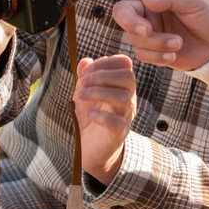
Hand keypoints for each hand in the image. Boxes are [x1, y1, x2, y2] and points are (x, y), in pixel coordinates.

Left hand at [73, 55, 136, 183]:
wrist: (89, 146)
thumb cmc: (89, 116)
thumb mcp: (84, 92)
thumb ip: (85, 76)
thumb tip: (85, 61)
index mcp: (121, 85)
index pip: (125, 64)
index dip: (106, 62)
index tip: (85, 70)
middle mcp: (128, 98)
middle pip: (128, 77)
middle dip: (102, 75)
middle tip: (82, 82)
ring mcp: (125, 116)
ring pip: (123, 97)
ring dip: (98, 92)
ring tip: (80, 96)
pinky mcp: (118, 133)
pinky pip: (117, 122)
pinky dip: (102, 116)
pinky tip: (89, 114)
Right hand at [75, 0, 208, 70]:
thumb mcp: (194, 0)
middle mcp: (148, 9)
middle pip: (121, 13)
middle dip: (132, 24)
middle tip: (147, 31)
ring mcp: (150, 30)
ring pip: (134, 38)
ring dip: (155, 43)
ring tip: (178, 43)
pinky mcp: (153, 50)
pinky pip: (143, 55)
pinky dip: (158, 55)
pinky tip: (175, 53)